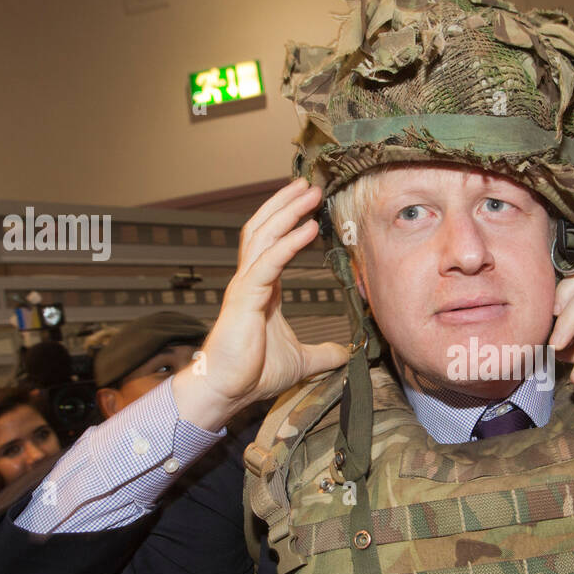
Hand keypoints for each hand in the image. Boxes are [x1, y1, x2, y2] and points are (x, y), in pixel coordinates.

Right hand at [172, 179, 350, 429]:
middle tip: (310, 183)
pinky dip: (288, 243)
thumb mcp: (302, 361)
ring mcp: (245, 286)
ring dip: (287, 211)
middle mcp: (251, 280)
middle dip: (287, 203)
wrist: (227, 391)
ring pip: (263, 236)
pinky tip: (308, 229)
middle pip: (265, 228)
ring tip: (309, 192)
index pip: (273, 242)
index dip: (289, 219)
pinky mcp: (244, 298)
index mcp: (262, 288)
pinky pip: (268, 263)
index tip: (310, 203)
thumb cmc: (253, 373)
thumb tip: (347, 353)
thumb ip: (324, 354)